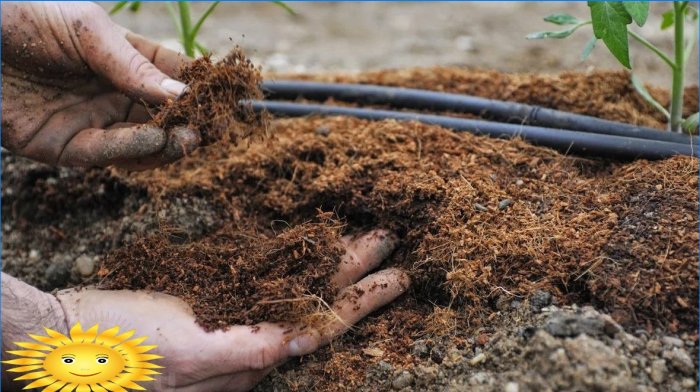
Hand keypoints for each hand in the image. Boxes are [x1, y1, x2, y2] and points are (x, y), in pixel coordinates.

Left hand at [1, 2, 198, 169]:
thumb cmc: (25, 18)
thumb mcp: (88, 31)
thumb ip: (133, 65)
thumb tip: (183, 94)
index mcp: (121, 59)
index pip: (171, 76)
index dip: (200, 87)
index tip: (227, 97)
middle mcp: (111, 93)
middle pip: (163, 116)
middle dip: (190, 122)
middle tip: (212, 127)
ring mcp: (92, 121)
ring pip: (141, 143)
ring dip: (168, 142)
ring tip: (188, 137)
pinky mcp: (66, 147)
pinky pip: (107, 153)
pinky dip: (133, 150)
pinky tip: (154, 140)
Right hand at [54, 230, 408, 391]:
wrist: (68, 339)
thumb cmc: (123, 350)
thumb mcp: (188, 355)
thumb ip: (247, 351)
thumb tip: (303, 343)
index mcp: (252, 357)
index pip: (323, 326)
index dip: (363, 301)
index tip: (397, 276)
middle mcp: (249, 342)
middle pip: (315, 304)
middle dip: (355, 273)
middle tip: (386, 238)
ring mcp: (230, 324)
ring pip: (293, 291)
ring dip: (328, 265)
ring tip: (358, 239)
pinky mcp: (208, 307)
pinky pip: (260, 285)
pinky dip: (288, 264)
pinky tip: (300, 249)